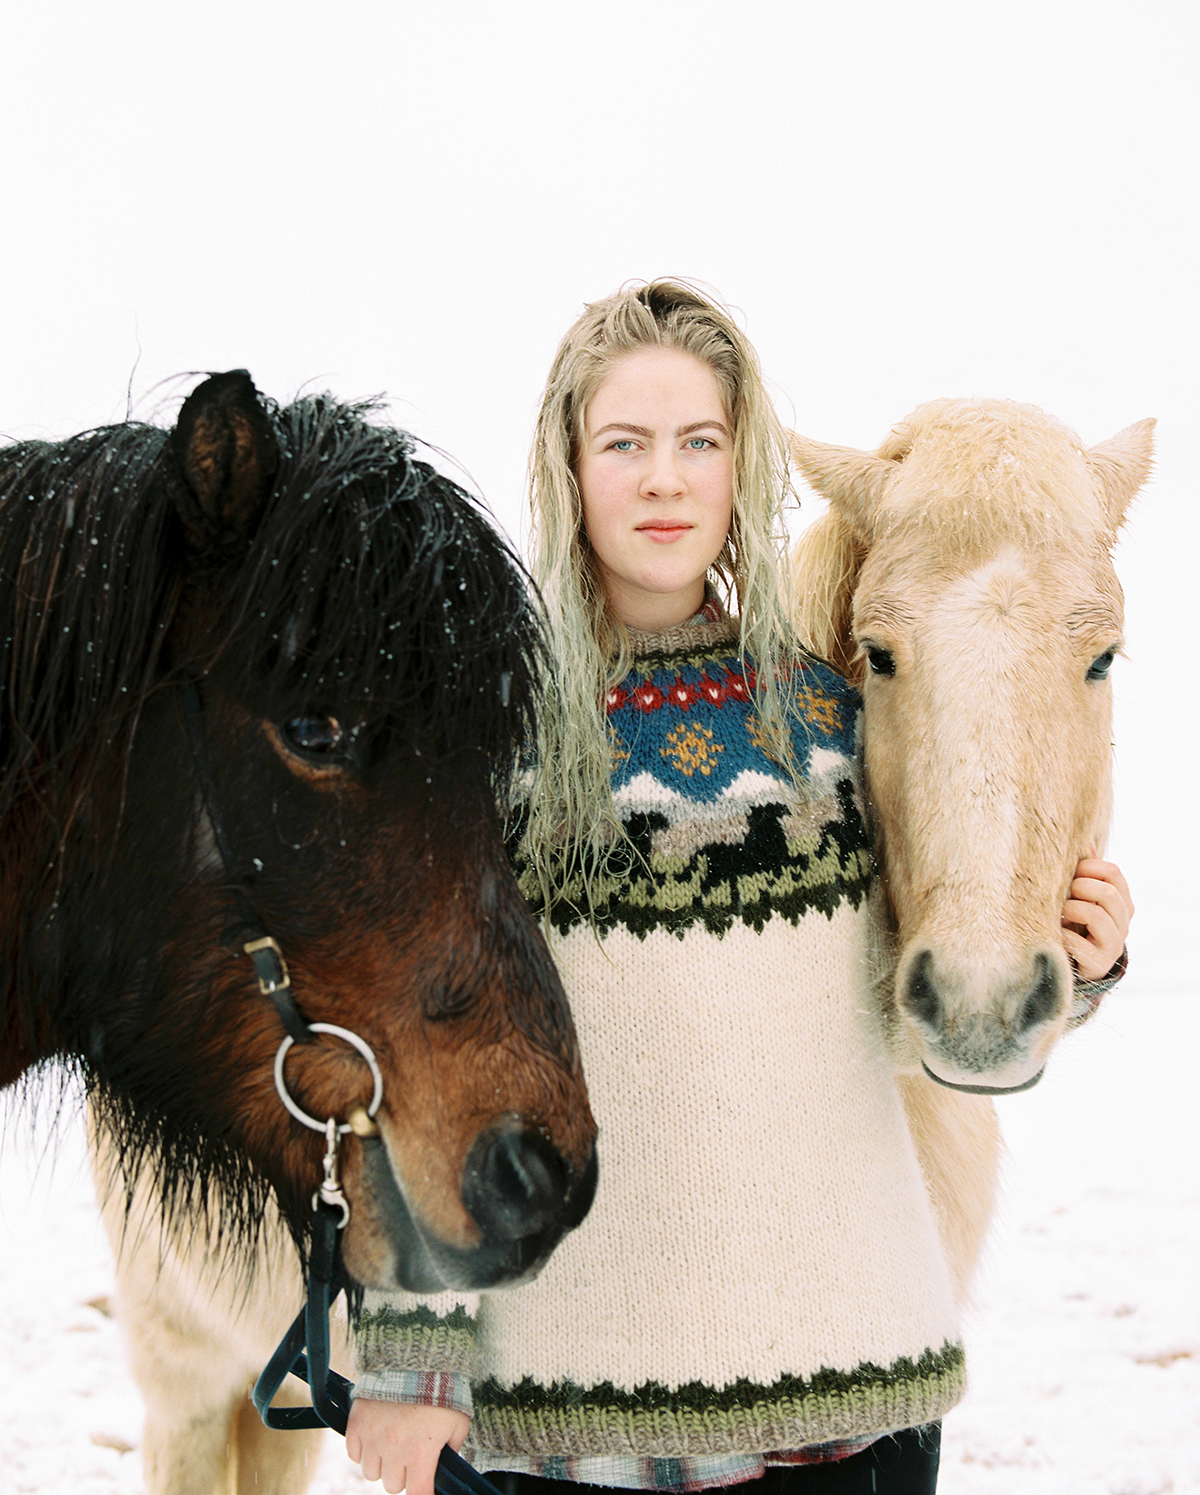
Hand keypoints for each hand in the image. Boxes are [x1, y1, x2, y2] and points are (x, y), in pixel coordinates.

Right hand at [346, 1398, 469, 1494]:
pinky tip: (377, 1434)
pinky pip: (354, 1454)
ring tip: (393, 1442)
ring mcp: (373, 1437)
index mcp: (421, 1452)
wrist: (414, 1356)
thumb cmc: (441, 1389)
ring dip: (382, 1463)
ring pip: (371, 1473)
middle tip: (410, 1454)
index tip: (425, 1490)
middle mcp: (395, 1449)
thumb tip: (449, 1466)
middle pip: (393, 1485)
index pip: (419, 1493)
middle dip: (402, 1474)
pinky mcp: (357, 1423)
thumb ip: (453, 1449)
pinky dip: (363, 1450)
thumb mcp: (458, 1421)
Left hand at [1061, 856, 1132, 981]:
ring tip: (1060, 912)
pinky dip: (1062, 935)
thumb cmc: (1076, 922)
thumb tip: (1084, 842)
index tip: (1072, 872)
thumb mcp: (1081, 896)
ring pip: (1096, 915)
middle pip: (1107, 892)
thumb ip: (1084, 872)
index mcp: (1122, 901)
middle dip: (1080, 888)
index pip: (1114, 872)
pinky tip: (1056, 933)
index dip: (1089, 867)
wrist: (1076, 962)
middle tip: (1064, 892)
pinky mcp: (1098, 962)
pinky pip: (1079, 943)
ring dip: (1071, 909)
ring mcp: (1113, 943)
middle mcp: (1123, 921)